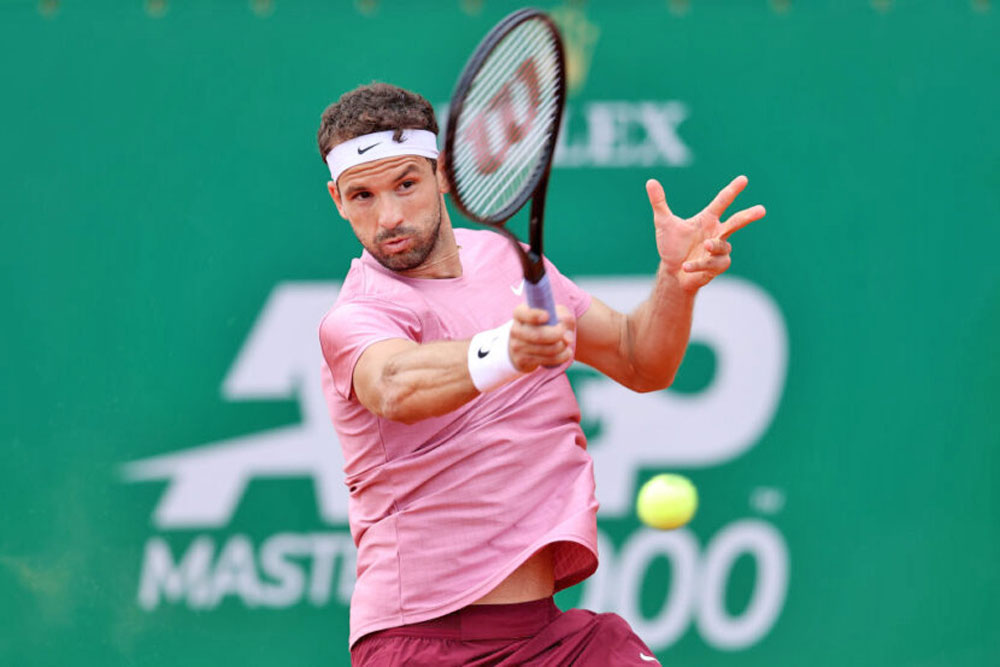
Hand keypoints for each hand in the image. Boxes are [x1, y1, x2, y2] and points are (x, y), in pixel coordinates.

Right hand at [509, 304, 575, 372]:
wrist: (531, 344)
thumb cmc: (546, 324)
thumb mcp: (556, 315)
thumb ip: (565, 320)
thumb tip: (567, 339)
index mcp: (520, 313)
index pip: (523, 314)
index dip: (534, 315)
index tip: (547, 316)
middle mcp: (515, 330)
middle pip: (538, 335)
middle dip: (557, 335)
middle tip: (565, 333)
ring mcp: (516, 347)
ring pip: (545, 350)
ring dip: (561, 347)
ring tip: (567, 344)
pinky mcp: (521, 360)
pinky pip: (546, 360)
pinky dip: (560, 357)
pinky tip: (565, 353)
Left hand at [647, 175, 765, 292]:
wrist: (672, 272)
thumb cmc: (671, 246)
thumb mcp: (664, 222)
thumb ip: (659, 202)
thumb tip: (650, 181)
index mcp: (707, 219)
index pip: (722, 201)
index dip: (732, 190)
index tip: (744, 179)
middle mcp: (717, 233)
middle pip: (736, 222)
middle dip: (748, 216)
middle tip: (762, 210)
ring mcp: (719, 250)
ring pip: (723, 246)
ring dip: (714, 247)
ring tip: (706, 246)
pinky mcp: (718, 266)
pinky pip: (713, 263)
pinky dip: (699, 265)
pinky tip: (687, 267)